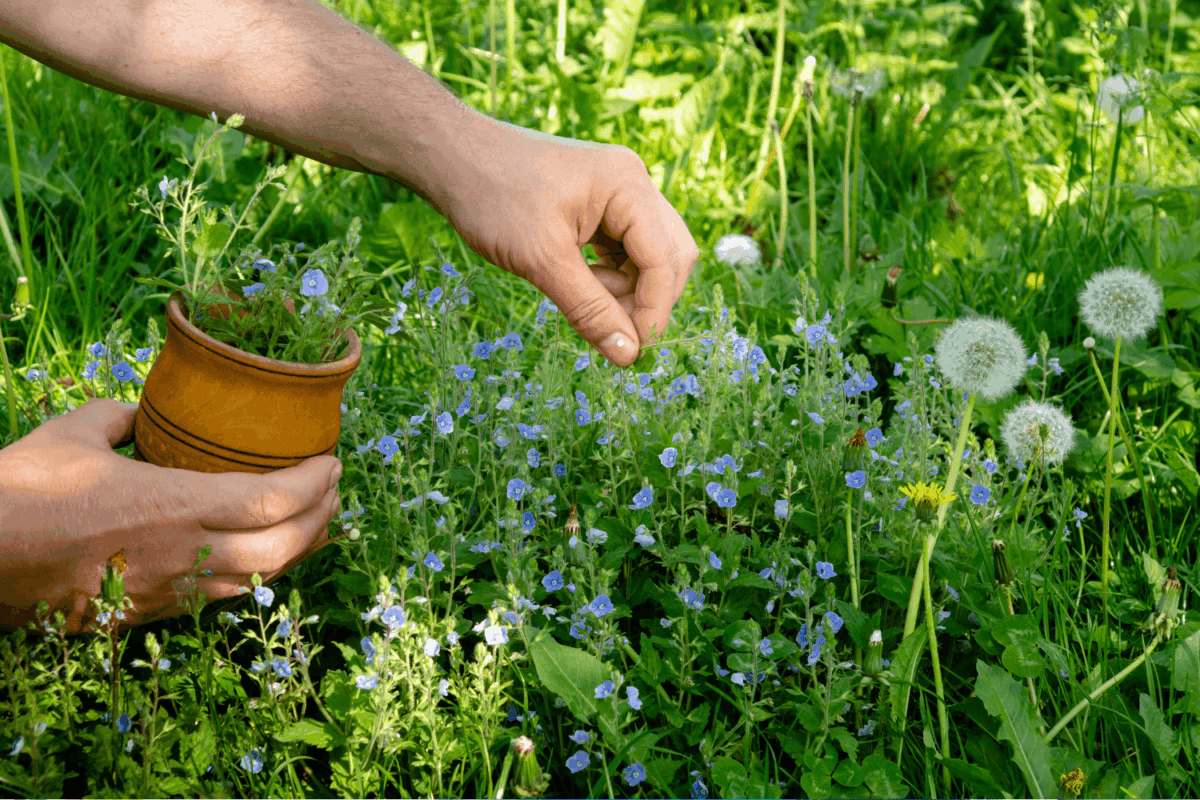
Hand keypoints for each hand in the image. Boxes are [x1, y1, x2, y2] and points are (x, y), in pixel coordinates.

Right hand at [0, 398, 344, 634]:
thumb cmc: (21, 494)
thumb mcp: (74, 433)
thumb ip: (119, 416)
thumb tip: (137, 413)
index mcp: (174, 504)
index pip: (273, 500)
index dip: (315, 483)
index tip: (333, 461)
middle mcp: (185, 553)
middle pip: (284, 547)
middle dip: (323, 519)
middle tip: (336, 490)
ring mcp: (170, 590)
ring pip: (261, 580)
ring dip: (299, 550)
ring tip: (315, 522)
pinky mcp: (150, 613)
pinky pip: (224, 597)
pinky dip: (259, 575)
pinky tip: (263, 556)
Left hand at [435, 117, 698, 366]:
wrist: (451, 157)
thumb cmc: (492, 198)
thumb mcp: (541, 261)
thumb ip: (589, 309)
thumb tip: (628, 356)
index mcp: (626, 186)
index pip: (665, 259)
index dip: (654, 310)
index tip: (633, 350)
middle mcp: (631, 184)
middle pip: (669, 256)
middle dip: (646, 299)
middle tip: (611, 331)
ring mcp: (617, 194)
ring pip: (648, 257)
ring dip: (627, 291)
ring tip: (583, 300)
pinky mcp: (599, 206)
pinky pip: (624, 251)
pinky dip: (610, 278)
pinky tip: (579, 286)